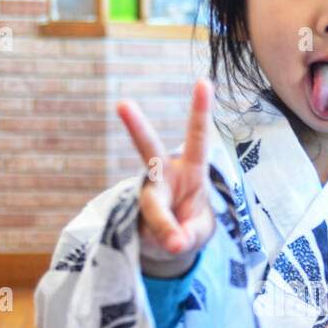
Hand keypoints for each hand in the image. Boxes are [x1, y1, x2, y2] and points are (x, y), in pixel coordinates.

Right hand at [117, 80, 214, 265]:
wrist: (171, 245)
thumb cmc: (191, 228)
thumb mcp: (198, 232)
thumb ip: (187, 233)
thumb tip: (174, 243)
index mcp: (191, 170)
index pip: (197, 138)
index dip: (200, 111)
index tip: (204, 82)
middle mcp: (163, 176)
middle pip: (148, 149)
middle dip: (136, 127)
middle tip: (123, 105)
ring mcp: (145, 196)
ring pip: (150, 207)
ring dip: (163, 226)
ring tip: (177, 243)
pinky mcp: (135, 217)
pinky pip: (149, 234)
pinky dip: (161, 244)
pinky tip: (168, 246)